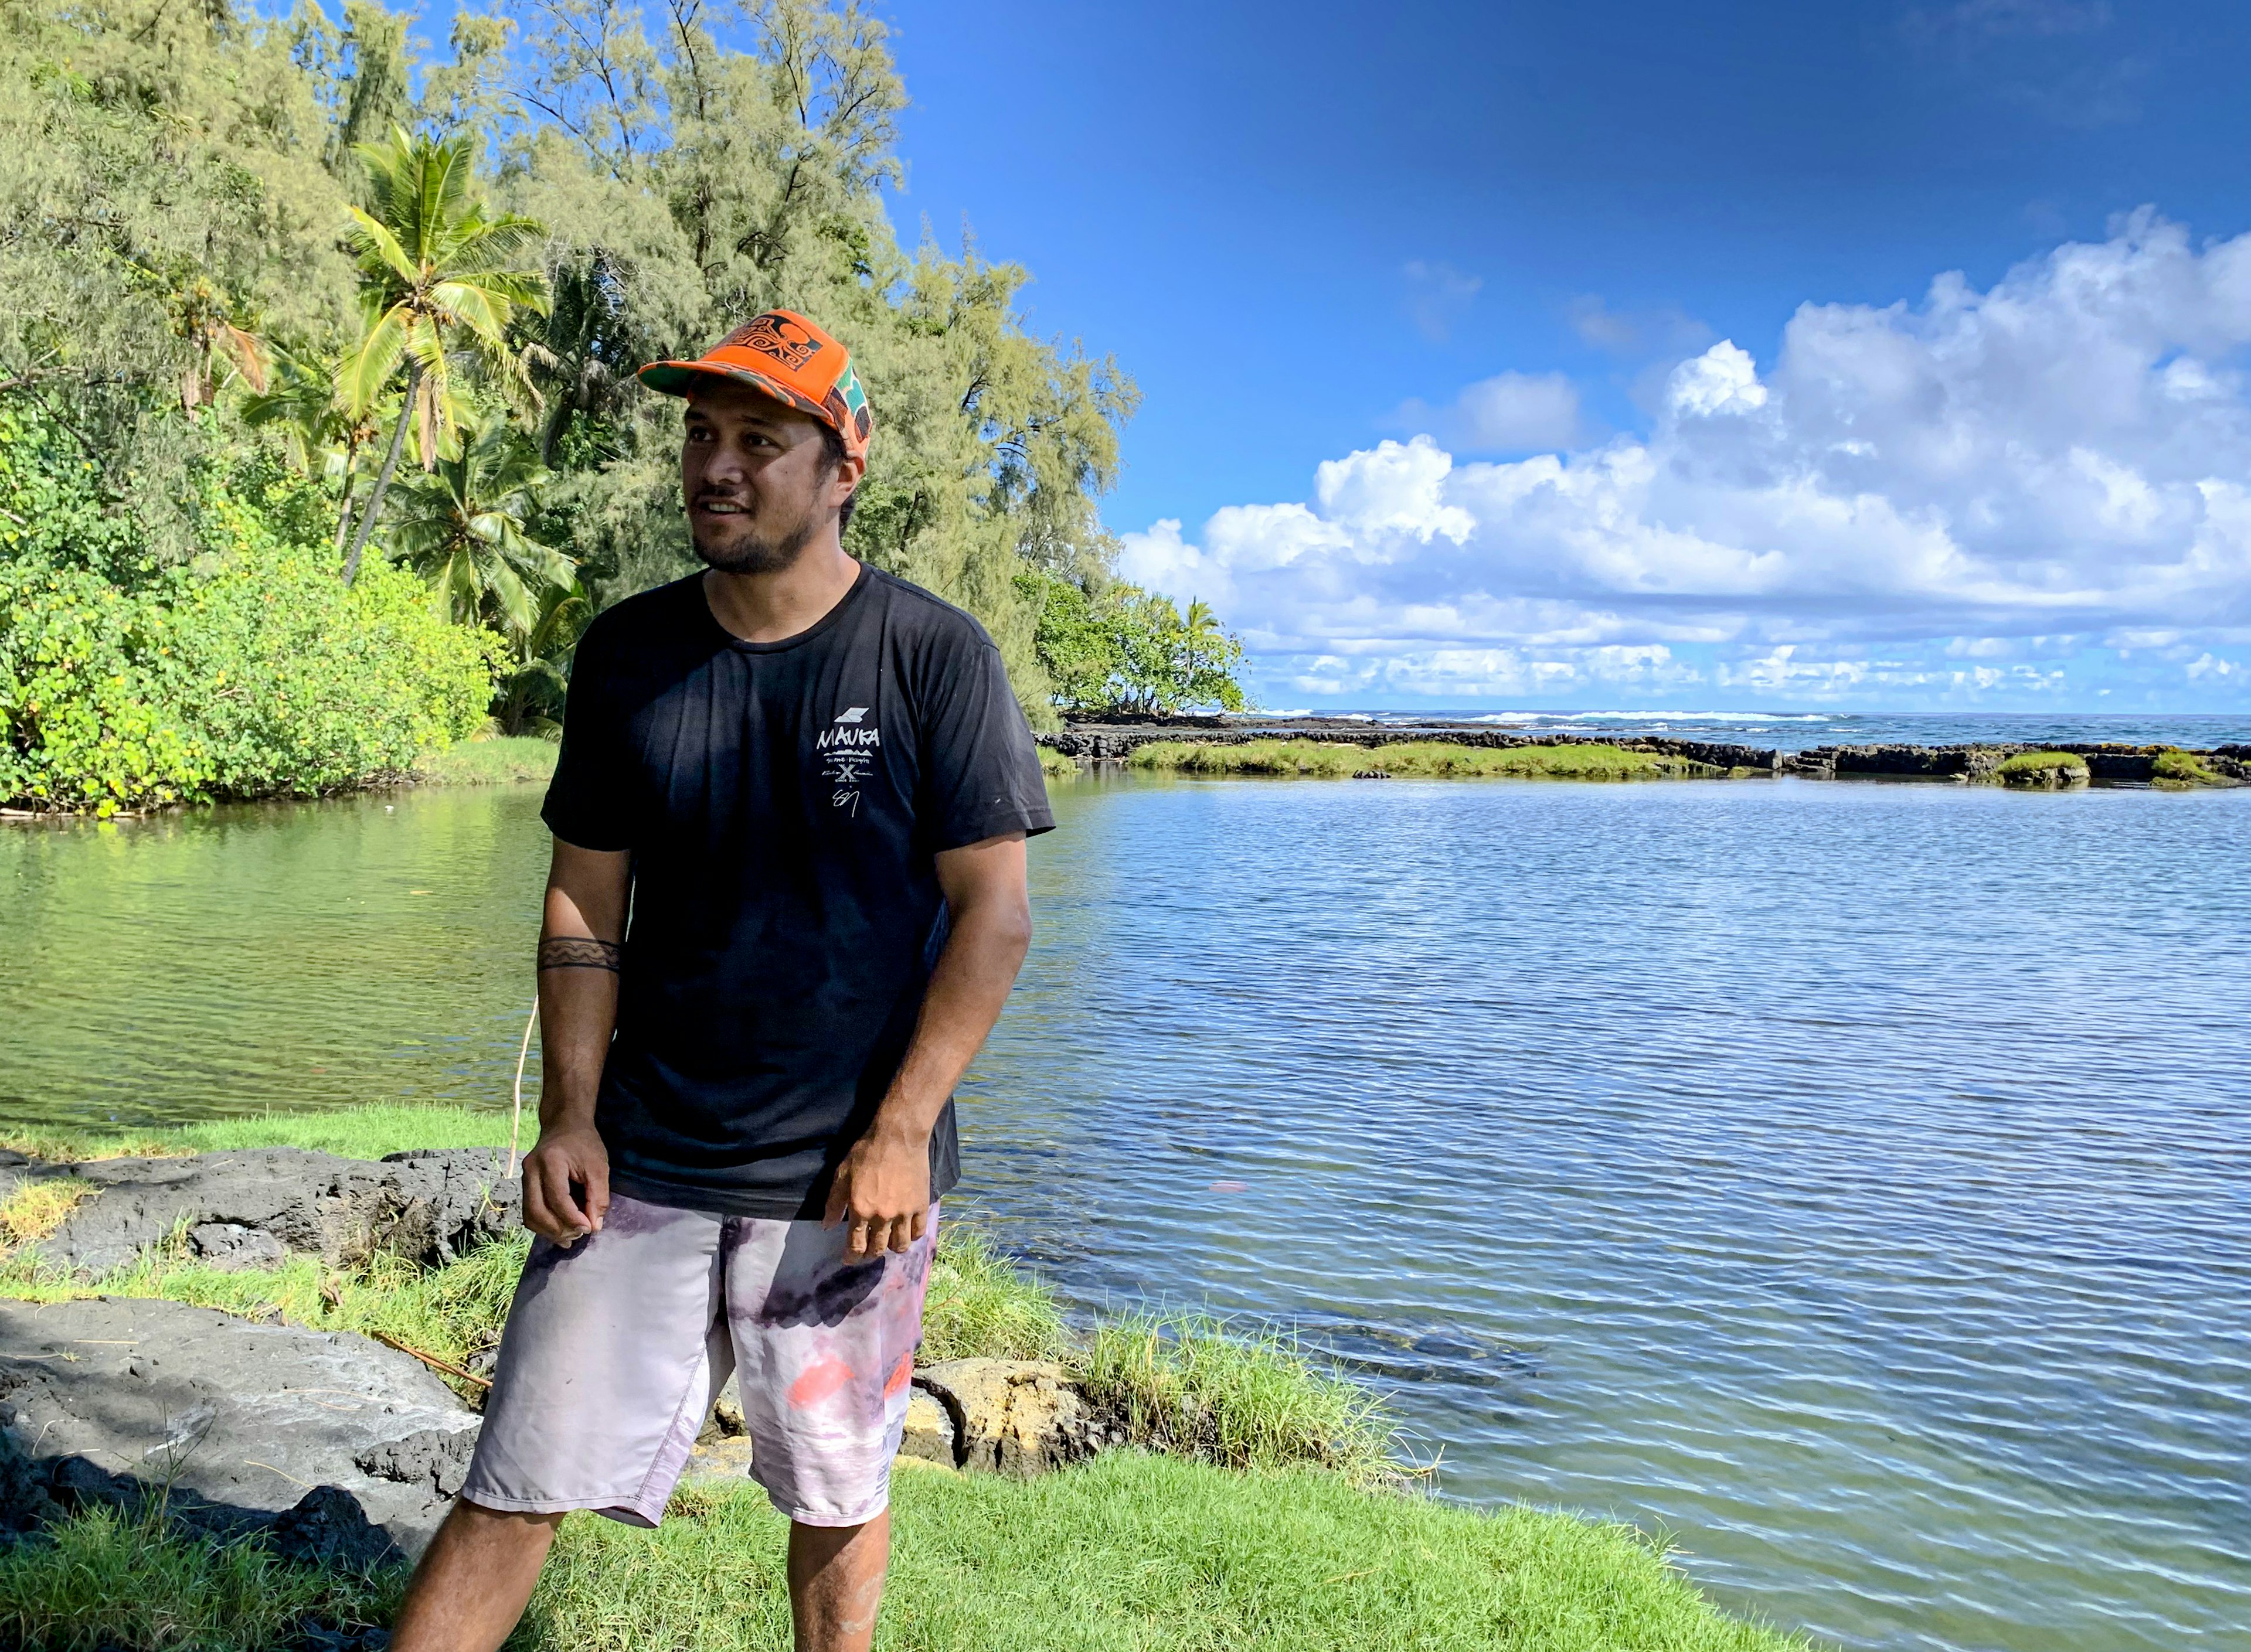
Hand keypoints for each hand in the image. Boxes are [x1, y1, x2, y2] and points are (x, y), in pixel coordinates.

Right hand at [522, 1123, 609, 1246]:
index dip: (572, 1218)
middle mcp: (531, 1170)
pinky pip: (529, 1212)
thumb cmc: (584, 1144)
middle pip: (536, 1211)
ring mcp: (524, 1178)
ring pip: (529, 1216)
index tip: (589, 1228)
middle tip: (580, 1234)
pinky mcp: (525, 1186)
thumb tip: (594, 1227)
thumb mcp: (599, 1166)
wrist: (564, 1125)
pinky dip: (544, 1225)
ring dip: (549, 1231)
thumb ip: (598, 1197)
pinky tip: (560, 1231)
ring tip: (571, 1236)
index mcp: (550, 1161)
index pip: (557, 1198)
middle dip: (558, 1229)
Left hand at [822, 1121, 930, 1260]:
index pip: (856, 1245)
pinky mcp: (921, 1205)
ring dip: (891, 1248)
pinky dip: (911, 1237)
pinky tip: (906, 1232)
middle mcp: (882, 1216)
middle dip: (869, 1254)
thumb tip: (827, 1227)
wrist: (898, 1137)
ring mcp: (904, 1213)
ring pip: (900, 1245)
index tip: (849, 1259)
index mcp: (861, 1210)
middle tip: (867, 1251)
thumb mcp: (842, 1175)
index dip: (851, 1257)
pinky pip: (918, 1232)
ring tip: (887, 1242)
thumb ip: (834, 1203)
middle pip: (877, 1249)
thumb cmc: (866, 1153)